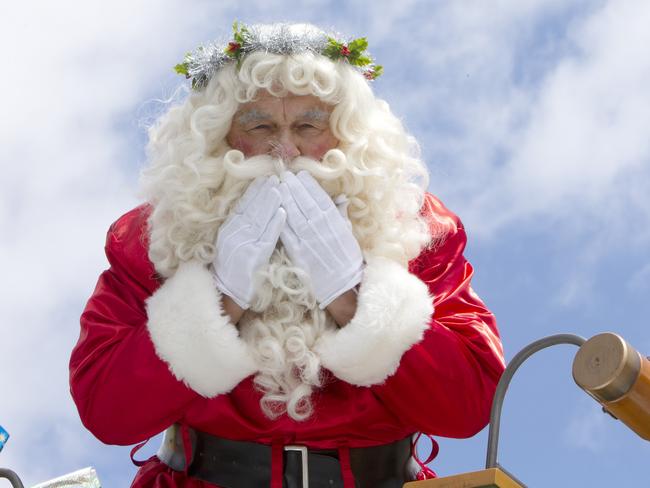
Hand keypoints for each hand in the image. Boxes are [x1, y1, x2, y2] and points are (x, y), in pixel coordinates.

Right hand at [213, 176, 285, 308]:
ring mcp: (245, 244)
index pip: (243, 206)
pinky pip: (267, 237)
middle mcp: (236, 233)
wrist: (223, 292)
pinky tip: (283, 213)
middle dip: (264, 192)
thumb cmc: (229, 269)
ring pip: (260, 219)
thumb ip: (237, 227)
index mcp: (229, 229)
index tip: (262, 178)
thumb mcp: (228, 243)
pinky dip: (275, 224)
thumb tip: (248, 208)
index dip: (253, 191)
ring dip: (270, 203)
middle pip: (252, 208)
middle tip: (274, 177)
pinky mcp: (255, 256)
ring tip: (279, 188)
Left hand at [279, 171, 362, 307]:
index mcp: (334, 221)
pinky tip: (275, 209)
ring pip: (294, 214)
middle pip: (304, 202)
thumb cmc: (347, 259)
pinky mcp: (297, 252)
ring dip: (285, 198)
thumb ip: (341, 214)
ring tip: (279, 186)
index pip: (319, 198)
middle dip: (294, 187)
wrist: (342, 284)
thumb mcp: (348, 233)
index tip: (301, 174)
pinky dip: (281, 219)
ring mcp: (308, 239)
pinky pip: (287, 232)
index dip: (309, 185)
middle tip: (285, 175)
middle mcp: (321, 227)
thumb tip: (341, 197)